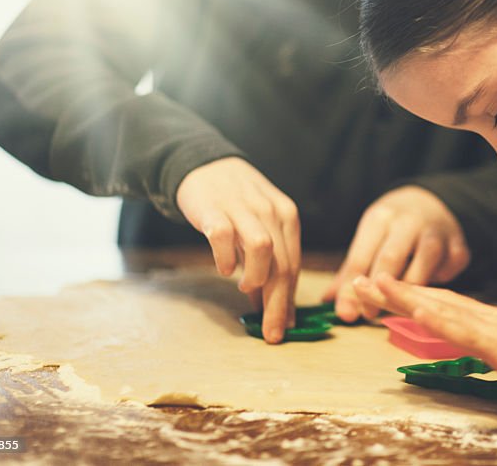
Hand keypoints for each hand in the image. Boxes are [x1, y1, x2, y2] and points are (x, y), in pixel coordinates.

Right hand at [176, 156, 299, 343]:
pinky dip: (226, 257)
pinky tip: (225, 269)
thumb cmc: (235, 202)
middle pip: (282, 263)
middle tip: (273, 332)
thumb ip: (267, 260)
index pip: (294, 265)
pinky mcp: (214, 208)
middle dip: (279, 303)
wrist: (202, 164)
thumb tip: (269, 303)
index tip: (288, 328)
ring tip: (247, 288)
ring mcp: (243, 208)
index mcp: (287, 217)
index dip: (291, 300)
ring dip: (257, 276)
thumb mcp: (259, 225)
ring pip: (263, 248)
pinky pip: (224, 236)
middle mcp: (270, 212)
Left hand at [323, 186, 469, 321]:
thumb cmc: (391, 229)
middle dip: (379, 291)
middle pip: (391, 258)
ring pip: (424, 262)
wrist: (430, 202)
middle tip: (368, 315)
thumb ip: (350, 272)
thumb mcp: (368, 239)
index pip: (362, 255)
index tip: (347, 313)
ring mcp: (437, 231)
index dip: (352, 288)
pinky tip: (430, 290)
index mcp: (380, 217)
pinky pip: (451, 268)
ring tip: (398, 304)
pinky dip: (441, 280)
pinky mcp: (459, 245)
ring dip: (410, 288)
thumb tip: (332, 304)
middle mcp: (408, 220)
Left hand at [353, 274, 496, 392]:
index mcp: (494, 322)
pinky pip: (467, 329)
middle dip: (394, 291)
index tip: (379, 288)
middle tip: (356, 279)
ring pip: (442, 308)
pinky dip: (438, 317)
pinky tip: (416, 307)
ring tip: (371, 285)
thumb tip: (492, 352)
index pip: (443, 305)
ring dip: (404, 296)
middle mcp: (490, 319)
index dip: (409, 296)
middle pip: (434, 300)